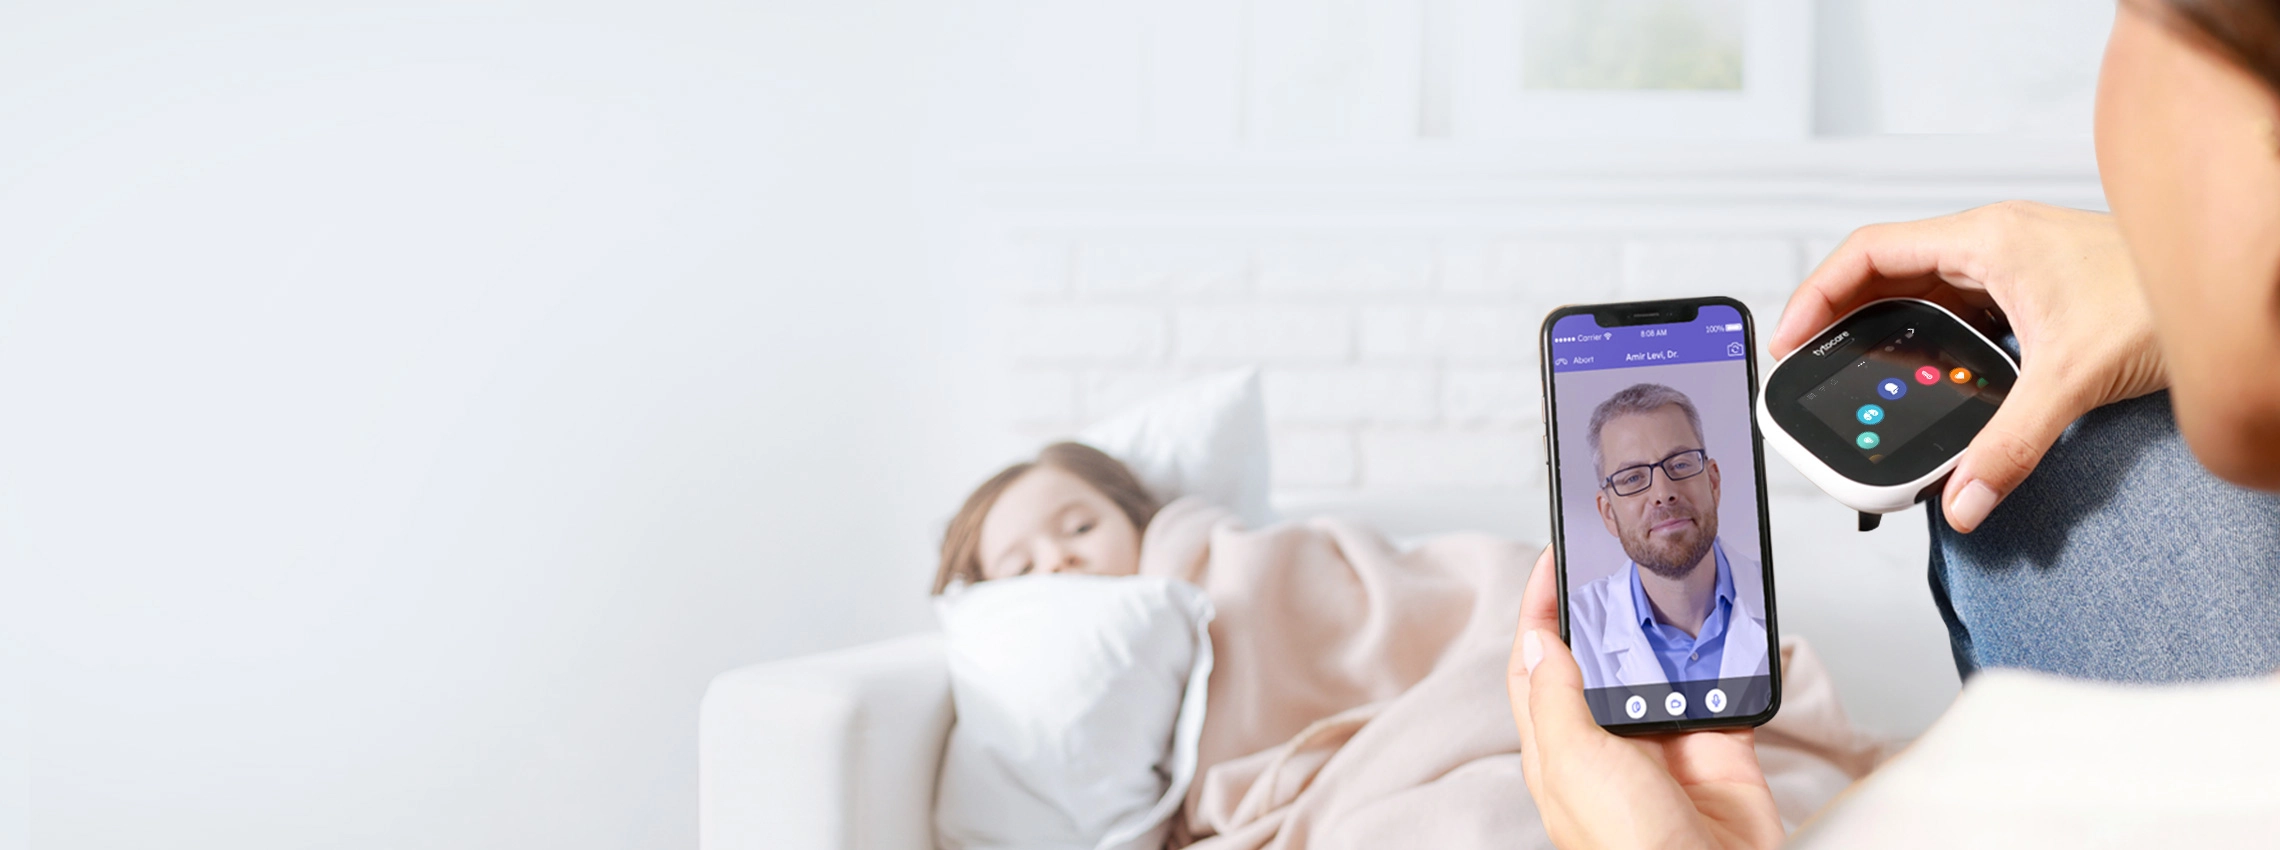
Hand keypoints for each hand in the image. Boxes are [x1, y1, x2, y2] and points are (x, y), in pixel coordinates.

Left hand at [1507, 547, 1782, 849]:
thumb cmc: (1630, 847)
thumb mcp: (1575, 763)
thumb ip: (1556, 699)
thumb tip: (1538, 643)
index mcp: (1560, 747)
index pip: (1537, 664)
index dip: (1540, 610)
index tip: (1553, 561)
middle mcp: (1609, 743)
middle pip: (1601, 658)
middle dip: (1607, 611)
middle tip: (1615, 564)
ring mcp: (1664, 745)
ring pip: (1662, 668)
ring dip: (1670, 633)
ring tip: (1672, 591)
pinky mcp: (1716, 750)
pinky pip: (1721, 691)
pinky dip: (1727, 664)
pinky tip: (1725, 637)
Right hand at [1771, 202, 2167, 532]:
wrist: (2235, 282)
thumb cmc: (2167, 299)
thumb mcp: (2072, 380)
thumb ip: (2010, 447)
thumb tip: (1964, 501)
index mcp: (1986, 240)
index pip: (1870, 251)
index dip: (1818, 294)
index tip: (1793, 338)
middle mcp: (1994, 243)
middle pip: (1886, 270)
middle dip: (1841, 316)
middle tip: (1812, 362)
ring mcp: (2015, 264)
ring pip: (1923, 289)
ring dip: (1885, 326)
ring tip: (1857, 371)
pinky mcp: (2035, 288)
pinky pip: (1959, 306)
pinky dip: (1930, 338)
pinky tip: (1930, 374)